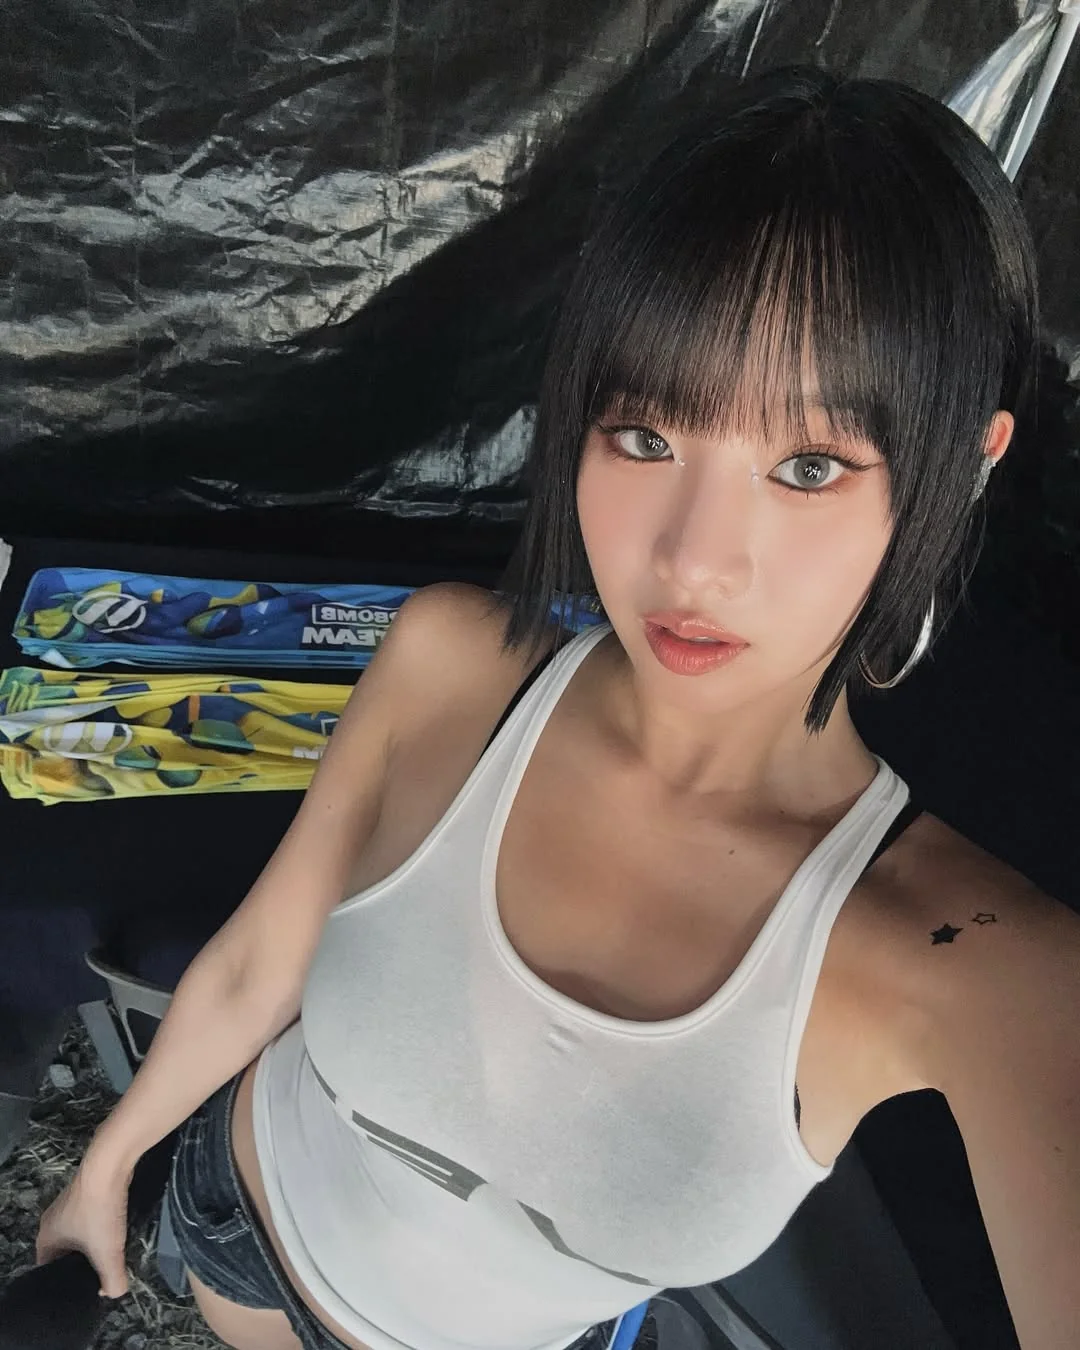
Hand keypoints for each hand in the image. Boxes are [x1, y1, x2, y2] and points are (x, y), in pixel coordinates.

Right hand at [35, 1161, 131, 1298]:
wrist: (110, 1163)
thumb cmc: (100, 1211)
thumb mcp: (108, 1253)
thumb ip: (112, 1281)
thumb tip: (114, 1293)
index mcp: (45, 1240)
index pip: (49, 1273)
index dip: (66, 1285)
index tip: (85, 1290)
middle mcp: (51, 1222)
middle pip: (65, 1255)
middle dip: (82, 1265)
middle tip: (101, 1275)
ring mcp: (67, 1204)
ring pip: (80, 1235)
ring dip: (94, 1244)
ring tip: (111, 1254)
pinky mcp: (85, 1192)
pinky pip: (90, 1218)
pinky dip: (101, 1226)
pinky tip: (116, 1229)